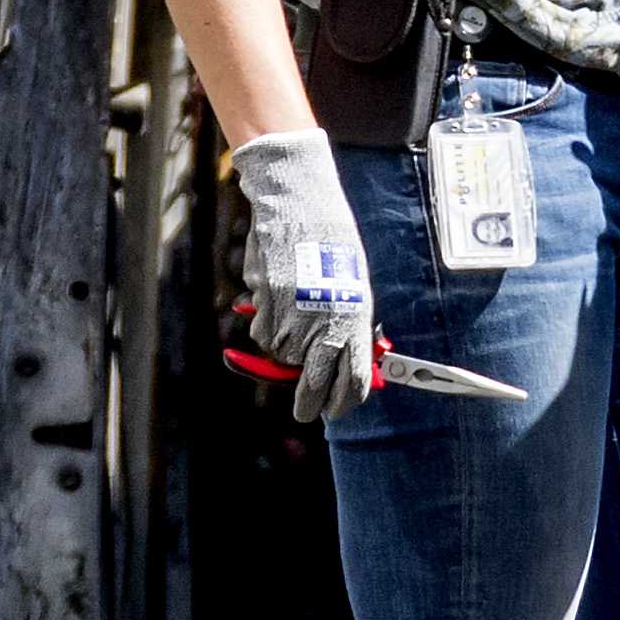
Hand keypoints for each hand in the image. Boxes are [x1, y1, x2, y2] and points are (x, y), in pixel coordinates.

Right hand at [231, 129, 379, 422]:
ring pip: (282, 357)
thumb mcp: (353, 288)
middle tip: (304, 410)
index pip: (356, 381)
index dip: (344, 402)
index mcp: (355, 322)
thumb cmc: (332, 245)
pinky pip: (263, 335)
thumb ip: (349, 327)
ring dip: (285, 347)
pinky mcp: (267, 310)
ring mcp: (294, 322)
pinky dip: (267, 324)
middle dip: (307, 403)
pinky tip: (278, 296)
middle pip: (314, 386)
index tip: (336, 409)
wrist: (301, 208)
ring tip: (295, 312)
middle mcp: (325, 328)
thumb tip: (347, 363)